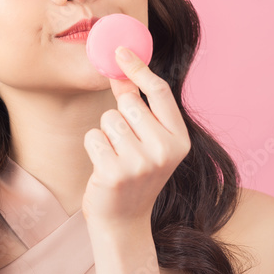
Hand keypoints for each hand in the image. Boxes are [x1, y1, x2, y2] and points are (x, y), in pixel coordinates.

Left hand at [82, 46, 190, 228]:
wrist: (123, 222)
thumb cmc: (134, 176)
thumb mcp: (148, 142)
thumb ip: (140, 107)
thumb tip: (121, 67)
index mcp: (180, 140)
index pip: (160, 92)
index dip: (138, 68)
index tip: (120, 51)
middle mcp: (165, 151)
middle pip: (129, 104)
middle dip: (119, 116)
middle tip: (124, 144)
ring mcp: (140, 163)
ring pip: (109, 119)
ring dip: (106, 135)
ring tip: (115, 158)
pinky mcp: (114, 172)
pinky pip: (93, 136)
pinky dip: (93, 148)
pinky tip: (104, 168)